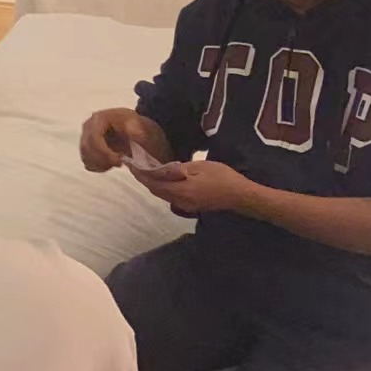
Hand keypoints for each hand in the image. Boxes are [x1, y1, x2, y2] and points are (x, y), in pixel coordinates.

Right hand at [80, 108, 170, 172]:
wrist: (133, 128)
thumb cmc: (135, 125)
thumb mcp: (139, 124)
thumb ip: (137, 129)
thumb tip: (137, 134)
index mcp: (99, 119)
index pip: (94, 138)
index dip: (104, 152)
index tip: (120, 161)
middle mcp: (88, 126)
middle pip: (87, 148)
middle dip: (103, 160)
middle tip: (119, 164)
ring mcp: (85, 136)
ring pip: (85, 156)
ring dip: (101, 164)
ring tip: (116, 163)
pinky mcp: (86, 147)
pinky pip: (86, 161)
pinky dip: (97, 166)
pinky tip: (109, 164)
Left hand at [134, 158, 256, 214]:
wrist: (240, 196)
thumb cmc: (223, 177)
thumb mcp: (201, 167)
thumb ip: (180, 169)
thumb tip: (163, 169)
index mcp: (181, 190)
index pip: (154, 183)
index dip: (141, 173)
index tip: (131, 163)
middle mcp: (179, 201)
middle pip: (155, 190)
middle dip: (143, 178)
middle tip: (134, 165)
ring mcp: (185, 206)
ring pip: (162, 194)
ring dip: (152, 183)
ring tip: (144, 170)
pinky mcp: (190, 206)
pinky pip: (170, 196)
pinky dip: (162, 188)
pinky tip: (162, 179)